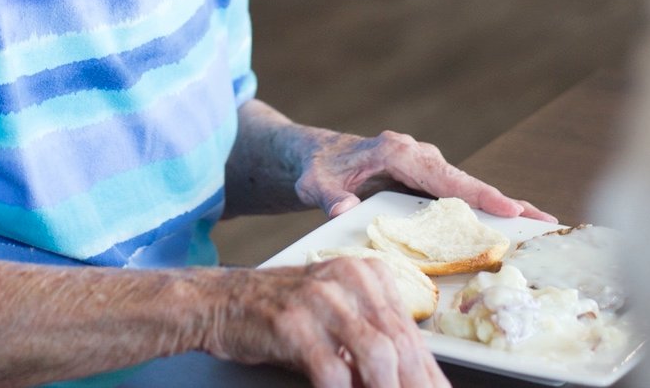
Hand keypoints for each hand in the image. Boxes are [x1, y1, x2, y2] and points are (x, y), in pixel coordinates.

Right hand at [205, 261, 448, 387]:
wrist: (220, 301)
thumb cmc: (282, 313)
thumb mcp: (336, 314)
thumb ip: (372, 338)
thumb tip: (415, 380)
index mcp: (367, 274)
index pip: (412, 335)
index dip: (429, 376)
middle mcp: (349, 279)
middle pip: (401, 346)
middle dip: (415, 387)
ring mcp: (320, 299)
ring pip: (377, 356)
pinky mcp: (292, 323)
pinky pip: (333, 373)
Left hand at [295, 129, 554, 221]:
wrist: (315, 157)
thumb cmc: (318, 171)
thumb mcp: (318, 184)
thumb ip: (331, 197)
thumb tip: (344, 211)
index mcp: (397, 152)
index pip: (443, 176)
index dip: (476, 193)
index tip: (507, 208)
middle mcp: (417, 155)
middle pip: (467, 182)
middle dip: (505, 201)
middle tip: (544, 221)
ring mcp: (424, 167)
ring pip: (469, 188)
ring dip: (504, 205)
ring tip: (542, 226)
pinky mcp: (426, 180)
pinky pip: (460, 194)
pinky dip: (486, 207)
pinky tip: (513, 225)